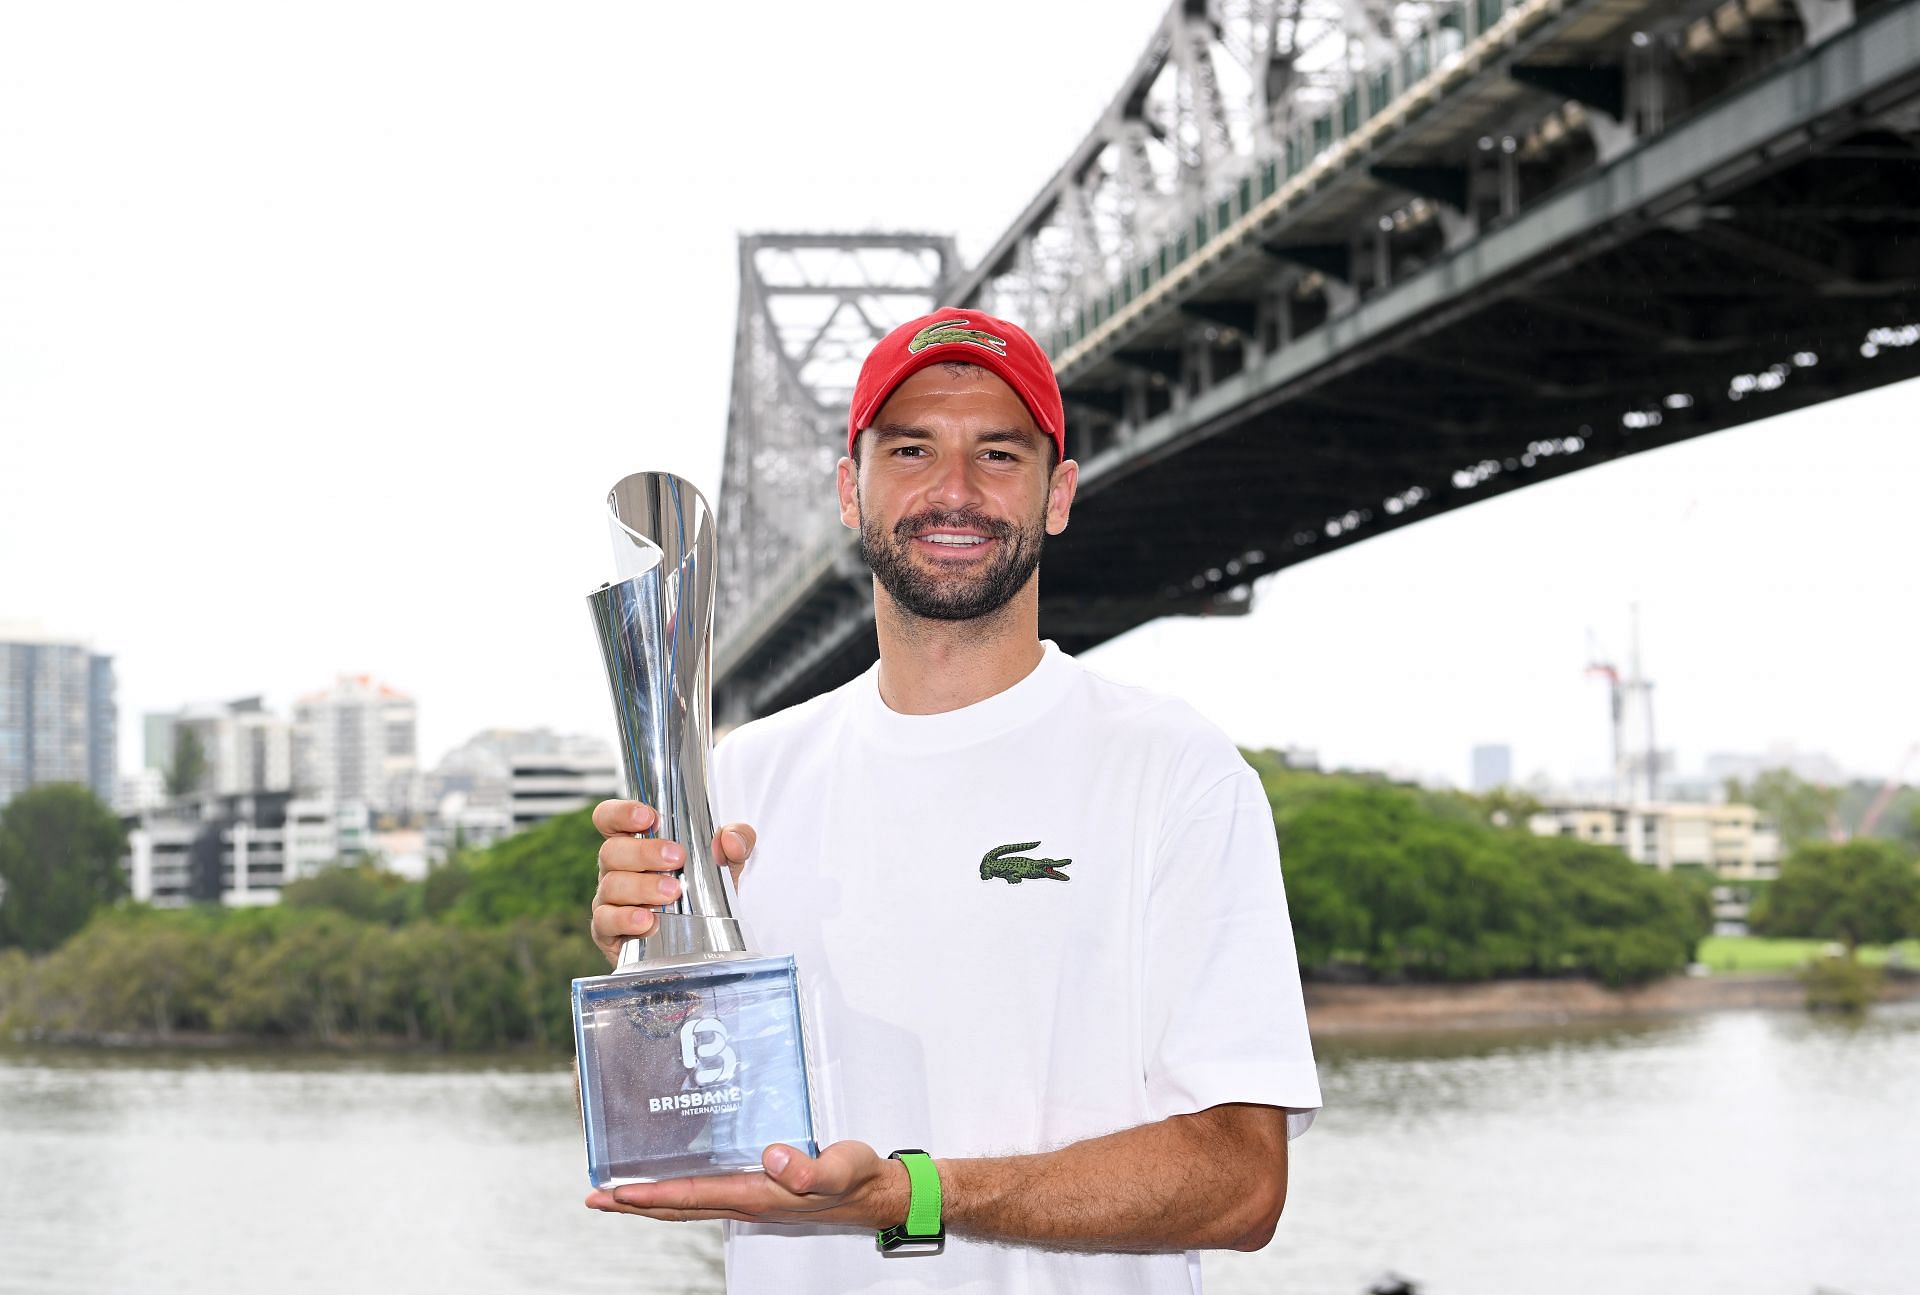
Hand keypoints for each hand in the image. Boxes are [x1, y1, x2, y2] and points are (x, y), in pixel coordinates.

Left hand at [585, 1141, 907, 1227]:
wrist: (873, 1194)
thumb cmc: (856, 1178)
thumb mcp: (840, 1167)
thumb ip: (809, 1168)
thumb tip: (773, 1158)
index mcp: (758, 1196)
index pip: (692, 1196)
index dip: (651, 1195)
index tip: (615, 1192)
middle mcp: (746, 1201)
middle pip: (678, 1208)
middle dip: (634, 1204)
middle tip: (594, 1198)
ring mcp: (750, 1199)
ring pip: (688, 1204)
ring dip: (650, 1201)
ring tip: (616, 1193)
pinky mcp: (757, 1190)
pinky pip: (705, 1194)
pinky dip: (677, 1191)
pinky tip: (670, 1179)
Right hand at [590, 799, 757, 966]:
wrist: (702, 941)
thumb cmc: (703, 893)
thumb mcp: (727, 863)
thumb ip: (738, 841)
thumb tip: (730, 839)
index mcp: (635, 843)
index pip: (610, 818)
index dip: (622, 813)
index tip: (649, 817)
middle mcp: (616, 868)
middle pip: (611, 851)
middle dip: (644, 852)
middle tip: (676, 859)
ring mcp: (609, 900)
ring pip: (611, 886)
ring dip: (642, 887)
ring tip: (672, 893)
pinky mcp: (608, 932)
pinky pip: (605, 922)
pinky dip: (626, 920)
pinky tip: (648, 921)